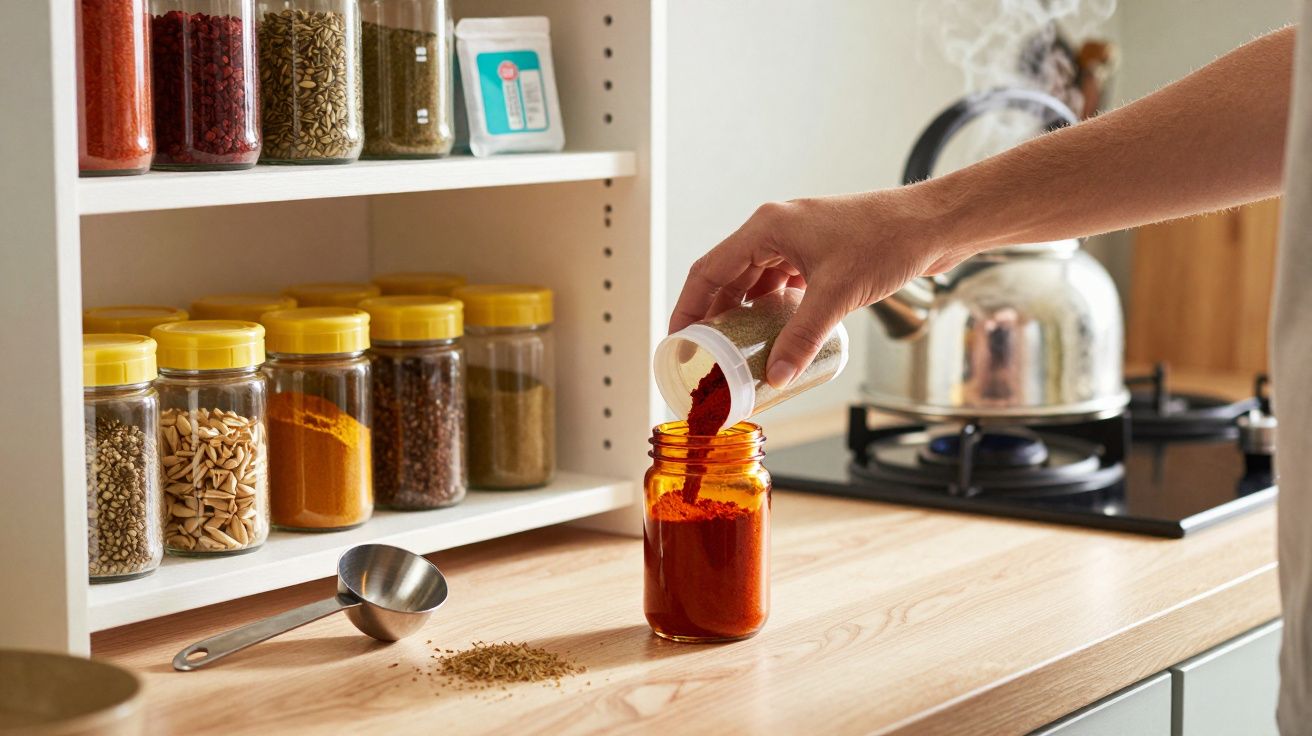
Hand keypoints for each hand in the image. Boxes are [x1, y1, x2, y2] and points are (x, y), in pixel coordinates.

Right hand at [668, 188, 972, 387]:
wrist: (933, 224)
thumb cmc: (888, 240)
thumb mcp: (837, 295)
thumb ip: (801, 338)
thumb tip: (776, 376)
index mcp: (768, 227)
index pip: (710, 269)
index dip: (689, 305)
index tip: (678, 337)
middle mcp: (777, 228)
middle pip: (729, 275)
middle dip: (715, 314)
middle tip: (705, 351)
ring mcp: (799, 239)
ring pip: (755, 279)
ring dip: (744, 313)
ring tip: (735, 349)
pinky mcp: (819, 251)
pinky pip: (781, 281)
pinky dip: (772, 307)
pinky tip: (774, 331)